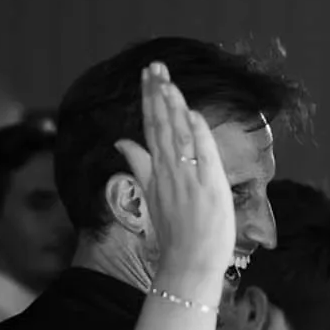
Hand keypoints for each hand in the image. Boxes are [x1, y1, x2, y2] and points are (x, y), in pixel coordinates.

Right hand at [113, 63, 236, 289]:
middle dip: (158, 94)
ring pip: (179, 137)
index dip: (150, 99)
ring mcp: (189, 179)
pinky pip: (203, 158)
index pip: (152, 126)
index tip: (149, 74)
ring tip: (168, 80)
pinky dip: (197, 137)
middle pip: (162, 125)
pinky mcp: (209, 190)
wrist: (189, 263)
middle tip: (155, 66)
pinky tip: (192, 115)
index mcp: (158, 170)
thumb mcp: (152, 194)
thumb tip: (121, 140)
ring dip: (174, 107)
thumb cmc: (175, 231)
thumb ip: (139, 164)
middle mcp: (171, 171)